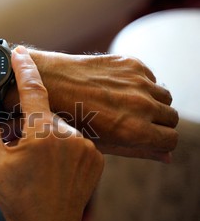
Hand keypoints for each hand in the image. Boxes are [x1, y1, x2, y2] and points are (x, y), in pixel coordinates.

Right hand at [0, 46, 103, 220]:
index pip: (33, 88)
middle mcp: (70, 135)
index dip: (24, 67)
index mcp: (42, 133)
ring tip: (34, 163)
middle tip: (16, 145)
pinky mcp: (98, 158)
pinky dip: (62, 146)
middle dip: (29, 123)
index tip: (19, 52)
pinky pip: (76, 140)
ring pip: (61, 127)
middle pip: (44, 113)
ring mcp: (87, 147)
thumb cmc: (14, 196)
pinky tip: (52, 168)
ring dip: (46, 136)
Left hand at [5, 51, 178, 162]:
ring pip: (164, 96)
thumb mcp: (101, 143)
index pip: (172, 139)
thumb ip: (137, 150)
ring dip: (152, 102)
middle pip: (172, 117)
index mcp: (134, 130)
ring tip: (125, 106)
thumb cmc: (69, 120)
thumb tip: (168, 157)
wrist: (48, 83)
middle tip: (134, 123)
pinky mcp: (130, 62)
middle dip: (158, 123)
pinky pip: (151, 77)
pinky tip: (117, 90)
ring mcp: (137, 81)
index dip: (161, 142)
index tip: (148, 139)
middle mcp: (141, 104)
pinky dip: (141, 85)